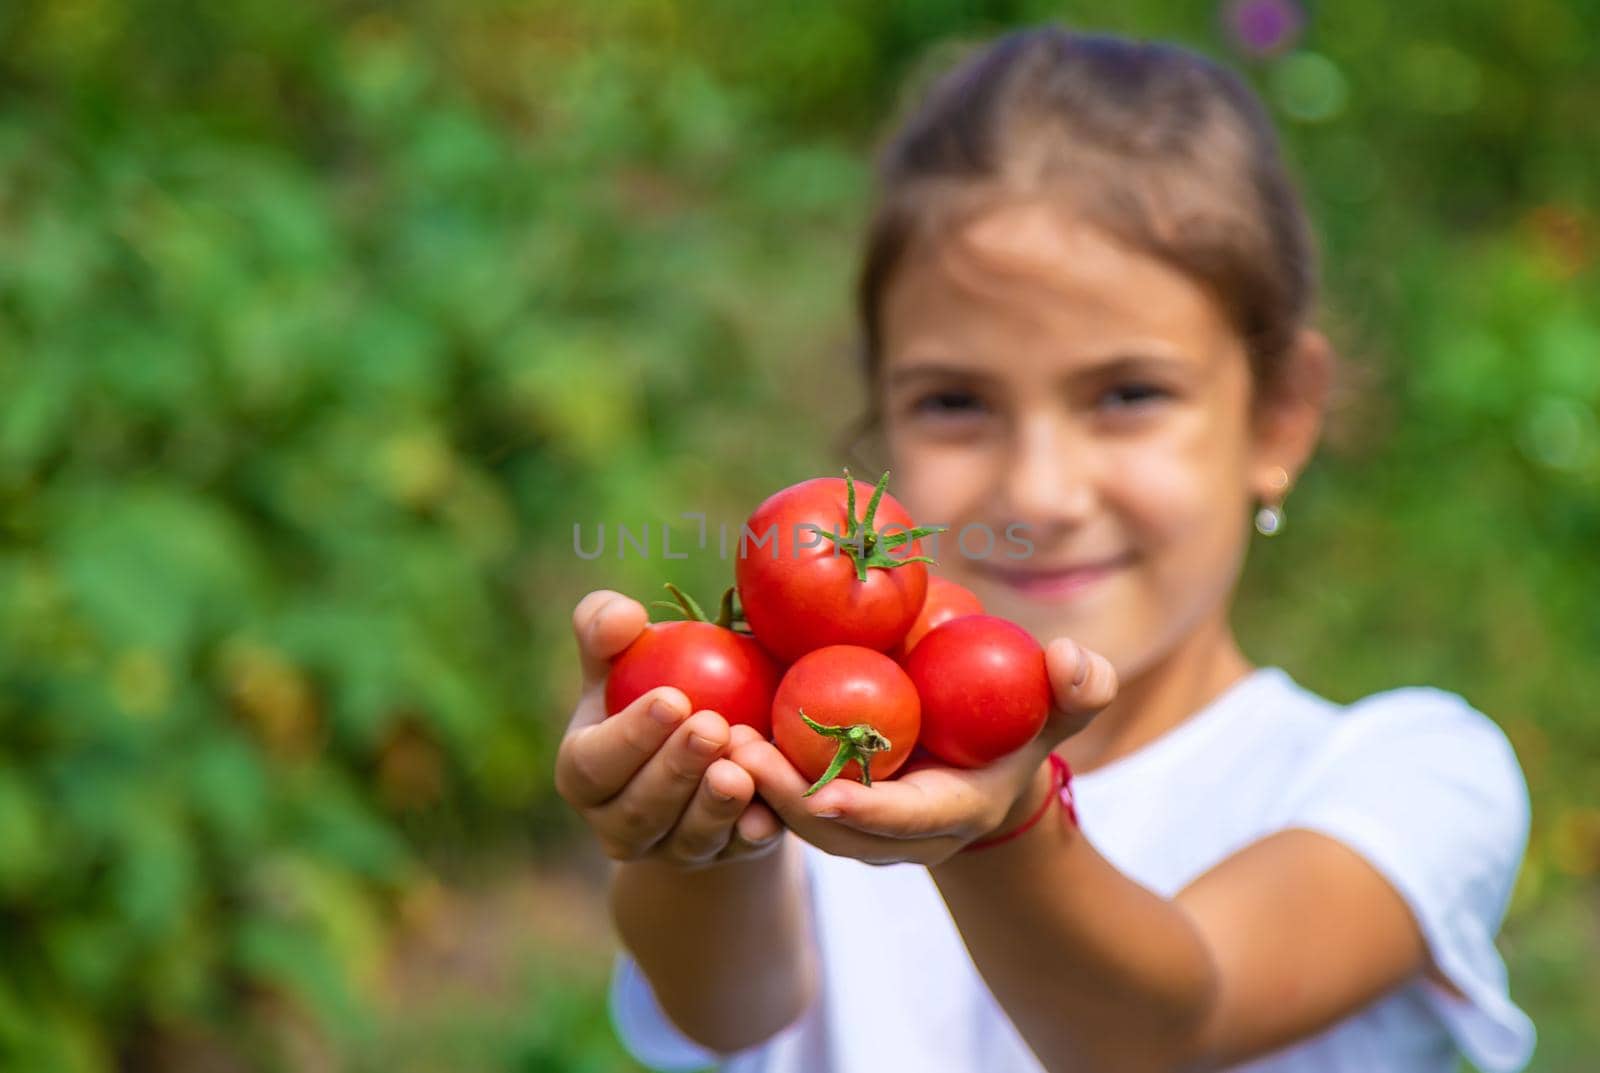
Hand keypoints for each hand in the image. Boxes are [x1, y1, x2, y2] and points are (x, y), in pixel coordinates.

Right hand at [554, 590, 783, 867]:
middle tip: (713, 727)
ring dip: (715, 804)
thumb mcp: (627, 655)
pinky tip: (769, 812)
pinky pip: (740, 852)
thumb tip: (623, 618)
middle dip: (677, 770)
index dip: (629, 737)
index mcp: (584, 772)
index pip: (593, 764)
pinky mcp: (725, 857)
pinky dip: (753, 832)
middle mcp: (620, 823)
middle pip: (641, 810)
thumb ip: (607, 629)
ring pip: (690, 838)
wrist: (711, 735)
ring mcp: (674, 849)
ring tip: (741, 766)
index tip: (673, 700)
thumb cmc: (656, 681)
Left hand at [729, 637, 1116, 866]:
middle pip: (826, 826)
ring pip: (790, 816)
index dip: (861, 810)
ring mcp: (852, 825)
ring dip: (746, 785)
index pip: (900, 821)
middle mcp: (891, 834)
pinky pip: (776, 794)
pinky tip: (704, 724)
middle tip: (733, 747)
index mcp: (947, 814)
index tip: (819, 793)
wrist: (983, 770)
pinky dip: (741, 768)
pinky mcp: (821, 803)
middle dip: (777, 797)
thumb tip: (1073, 659)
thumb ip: (1077, 692)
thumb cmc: (1018, 732)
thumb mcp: (1054, 712)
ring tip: (706, 736)